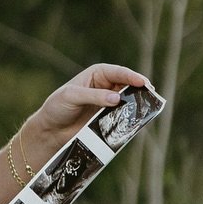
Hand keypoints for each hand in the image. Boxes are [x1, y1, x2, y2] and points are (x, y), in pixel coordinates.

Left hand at [22, 63, 152, 156]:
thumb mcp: (73, 97)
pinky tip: (137, 121)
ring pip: (128, 102)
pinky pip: (123, 117)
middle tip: (152, 96)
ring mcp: (109, 103)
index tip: (143, 83)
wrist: (50, 130)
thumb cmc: (57, 107)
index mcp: (98, 74)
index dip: (132, 77)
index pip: (119, 73)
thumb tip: (117, 98)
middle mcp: (106, 86)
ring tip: (148, 108)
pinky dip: (131, 118)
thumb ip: (95, 96)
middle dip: (140, 90)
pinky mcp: (108, 119)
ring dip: (138, 105)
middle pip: (128, 86)